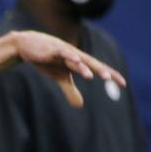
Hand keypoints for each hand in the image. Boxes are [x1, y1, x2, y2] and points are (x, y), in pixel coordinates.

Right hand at [11, 30, 126, 106]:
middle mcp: (76, 55)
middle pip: (93, 63)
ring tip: (94, 77)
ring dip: (87, 68)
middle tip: (114, 81)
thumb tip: (80, 106)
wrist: (27, 45)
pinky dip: (71, 57)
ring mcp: (66, 51)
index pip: (98, 68)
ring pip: (80, 60)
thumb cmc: (46, 60)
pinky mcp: (53, 49)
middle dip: (104, 72)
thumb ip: (70, 90)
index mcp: (80, 61)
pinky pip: (64, 53)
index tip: (123, 84)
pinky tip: (76, 61)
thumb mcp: (59, 77)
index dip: (111, 75)